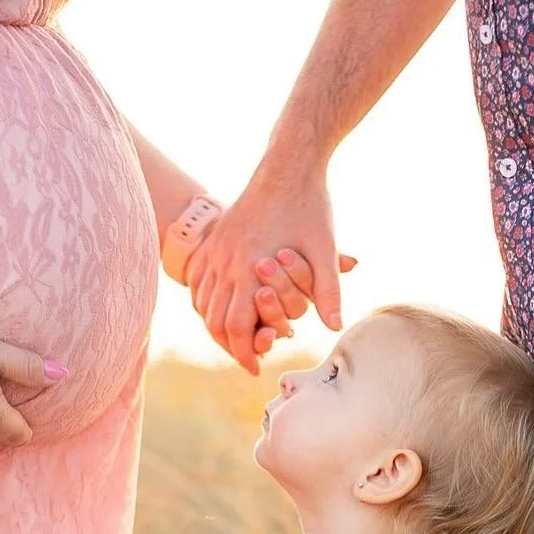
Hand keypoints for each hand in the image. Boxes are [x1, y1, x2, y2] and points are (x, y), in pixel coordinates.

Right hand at [187, 161, 344, 373]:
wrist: (288, 165)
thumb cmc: (310, 207)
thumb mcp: (325, 249)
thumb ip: (328, 290)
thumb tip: (335, 326)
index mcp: (250, 268)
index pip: (236, 327)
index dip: (244, 354)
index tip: (256, 368)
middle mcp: (226, 262)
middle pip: (214, 322)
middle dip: (228, 347)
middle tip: (245, 360)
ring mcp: (216, 249)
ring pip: (203, 303)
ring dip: (215, 326)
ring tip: (233, 341)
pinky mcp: (215, 239)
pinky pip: (198, 281)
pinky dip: (205, 301)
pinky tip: (216, 310)